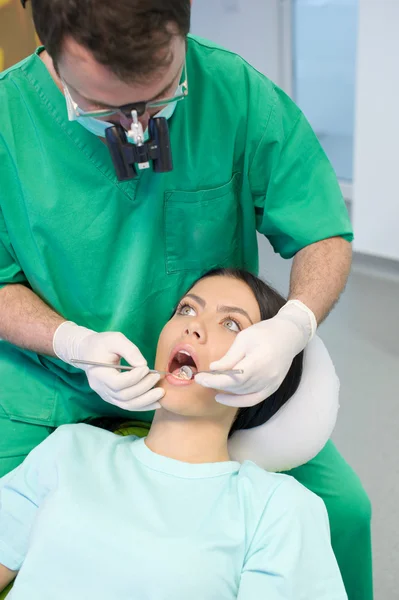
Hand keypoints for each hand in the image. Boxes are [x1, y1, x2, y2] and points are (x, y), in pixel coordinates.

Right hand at [53, 322, 163, 410]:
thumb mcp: (115, 339)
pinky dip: (143, 406)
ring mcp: (106, 395)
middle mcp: (101, 388)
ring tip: (161, 393)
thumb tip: (143, 365)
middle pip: (124, 396)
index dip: (134, 378)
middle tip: (156, 377)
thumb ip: (129, 350)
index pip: (117, 383)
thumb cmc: (102, 343)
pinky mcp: (113, 397)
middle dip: (143, 388)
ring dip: (146, 401)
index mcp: (98, 374)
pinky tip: (156, 402)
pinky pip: (128, 406)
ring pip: (127, 405)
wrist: (88, 352)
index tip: (146, 368)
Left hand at [195, 300, 316, 406]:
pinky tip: (222, 397)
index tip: (200, 377)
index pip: (234, 378)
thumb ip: (230, 357)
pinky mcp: (272, 388)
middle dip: (216, 384)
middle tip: (200, 378)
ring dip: (225, 390)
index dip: (215, 380)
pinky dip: (237, 401)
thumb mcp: (244, 339)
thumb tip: (213, 369)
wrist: (289, 336)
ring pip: (242, 393)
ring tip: (210, 383)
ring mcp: (271, 384)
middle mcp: (267, 377)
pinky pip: (252, 399)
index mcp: (260, 361)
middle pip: (237, 387)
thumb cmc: (265, 333)